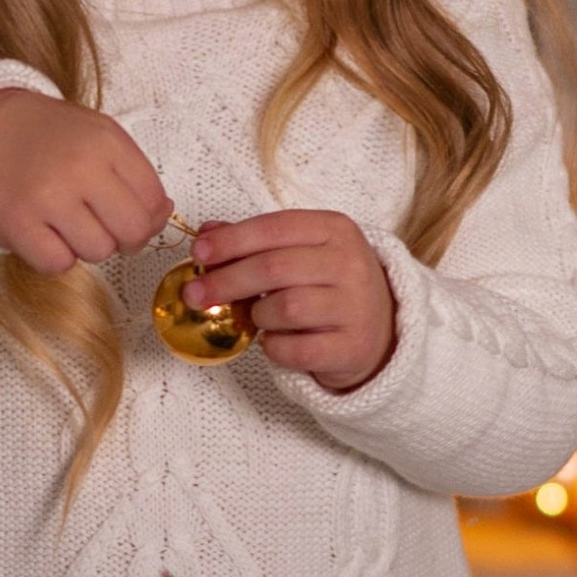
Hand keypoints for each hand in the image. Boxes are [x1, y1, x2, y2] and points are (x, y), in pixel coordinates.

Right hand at [0, 88, 169, 272]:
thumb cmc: (47, 135)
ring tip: (66, 222)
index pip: (154, 200)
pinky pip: (58, 264)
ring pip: (97, 252)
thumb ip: (135, 174)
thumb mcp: (99, 136)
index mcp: (107, 142)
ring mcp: (47, 197)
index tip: (127, 213)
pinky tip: (46, 235)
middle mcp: (80, 168)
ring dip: (87, 246)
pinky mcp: (17, 223)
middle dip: (125, 238)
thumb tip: (163, 213)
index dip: (148, 217)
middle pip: (132, 232)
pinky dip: (56, 257)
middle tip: (103, 226)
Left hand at [189, 208, 397, 394]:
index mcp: (335, 229)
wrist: (381, 331)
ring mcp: (356, 306)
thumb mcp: (301, 252)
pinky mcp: (352, 347)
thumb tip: (206, 234)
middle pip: (274, 268)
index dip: (231, 241)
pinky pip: (295, 349)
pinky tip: (276, 342)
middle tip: (195, 294)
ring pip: (285, 308)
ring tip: (258, 318)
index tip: (197, 254)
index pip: (274, 227)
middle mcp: (350, 263)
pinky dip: (274, 347)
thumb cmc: (329, 287)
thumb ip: (256, 242)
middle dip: (226, 281)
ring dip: (258, 315)